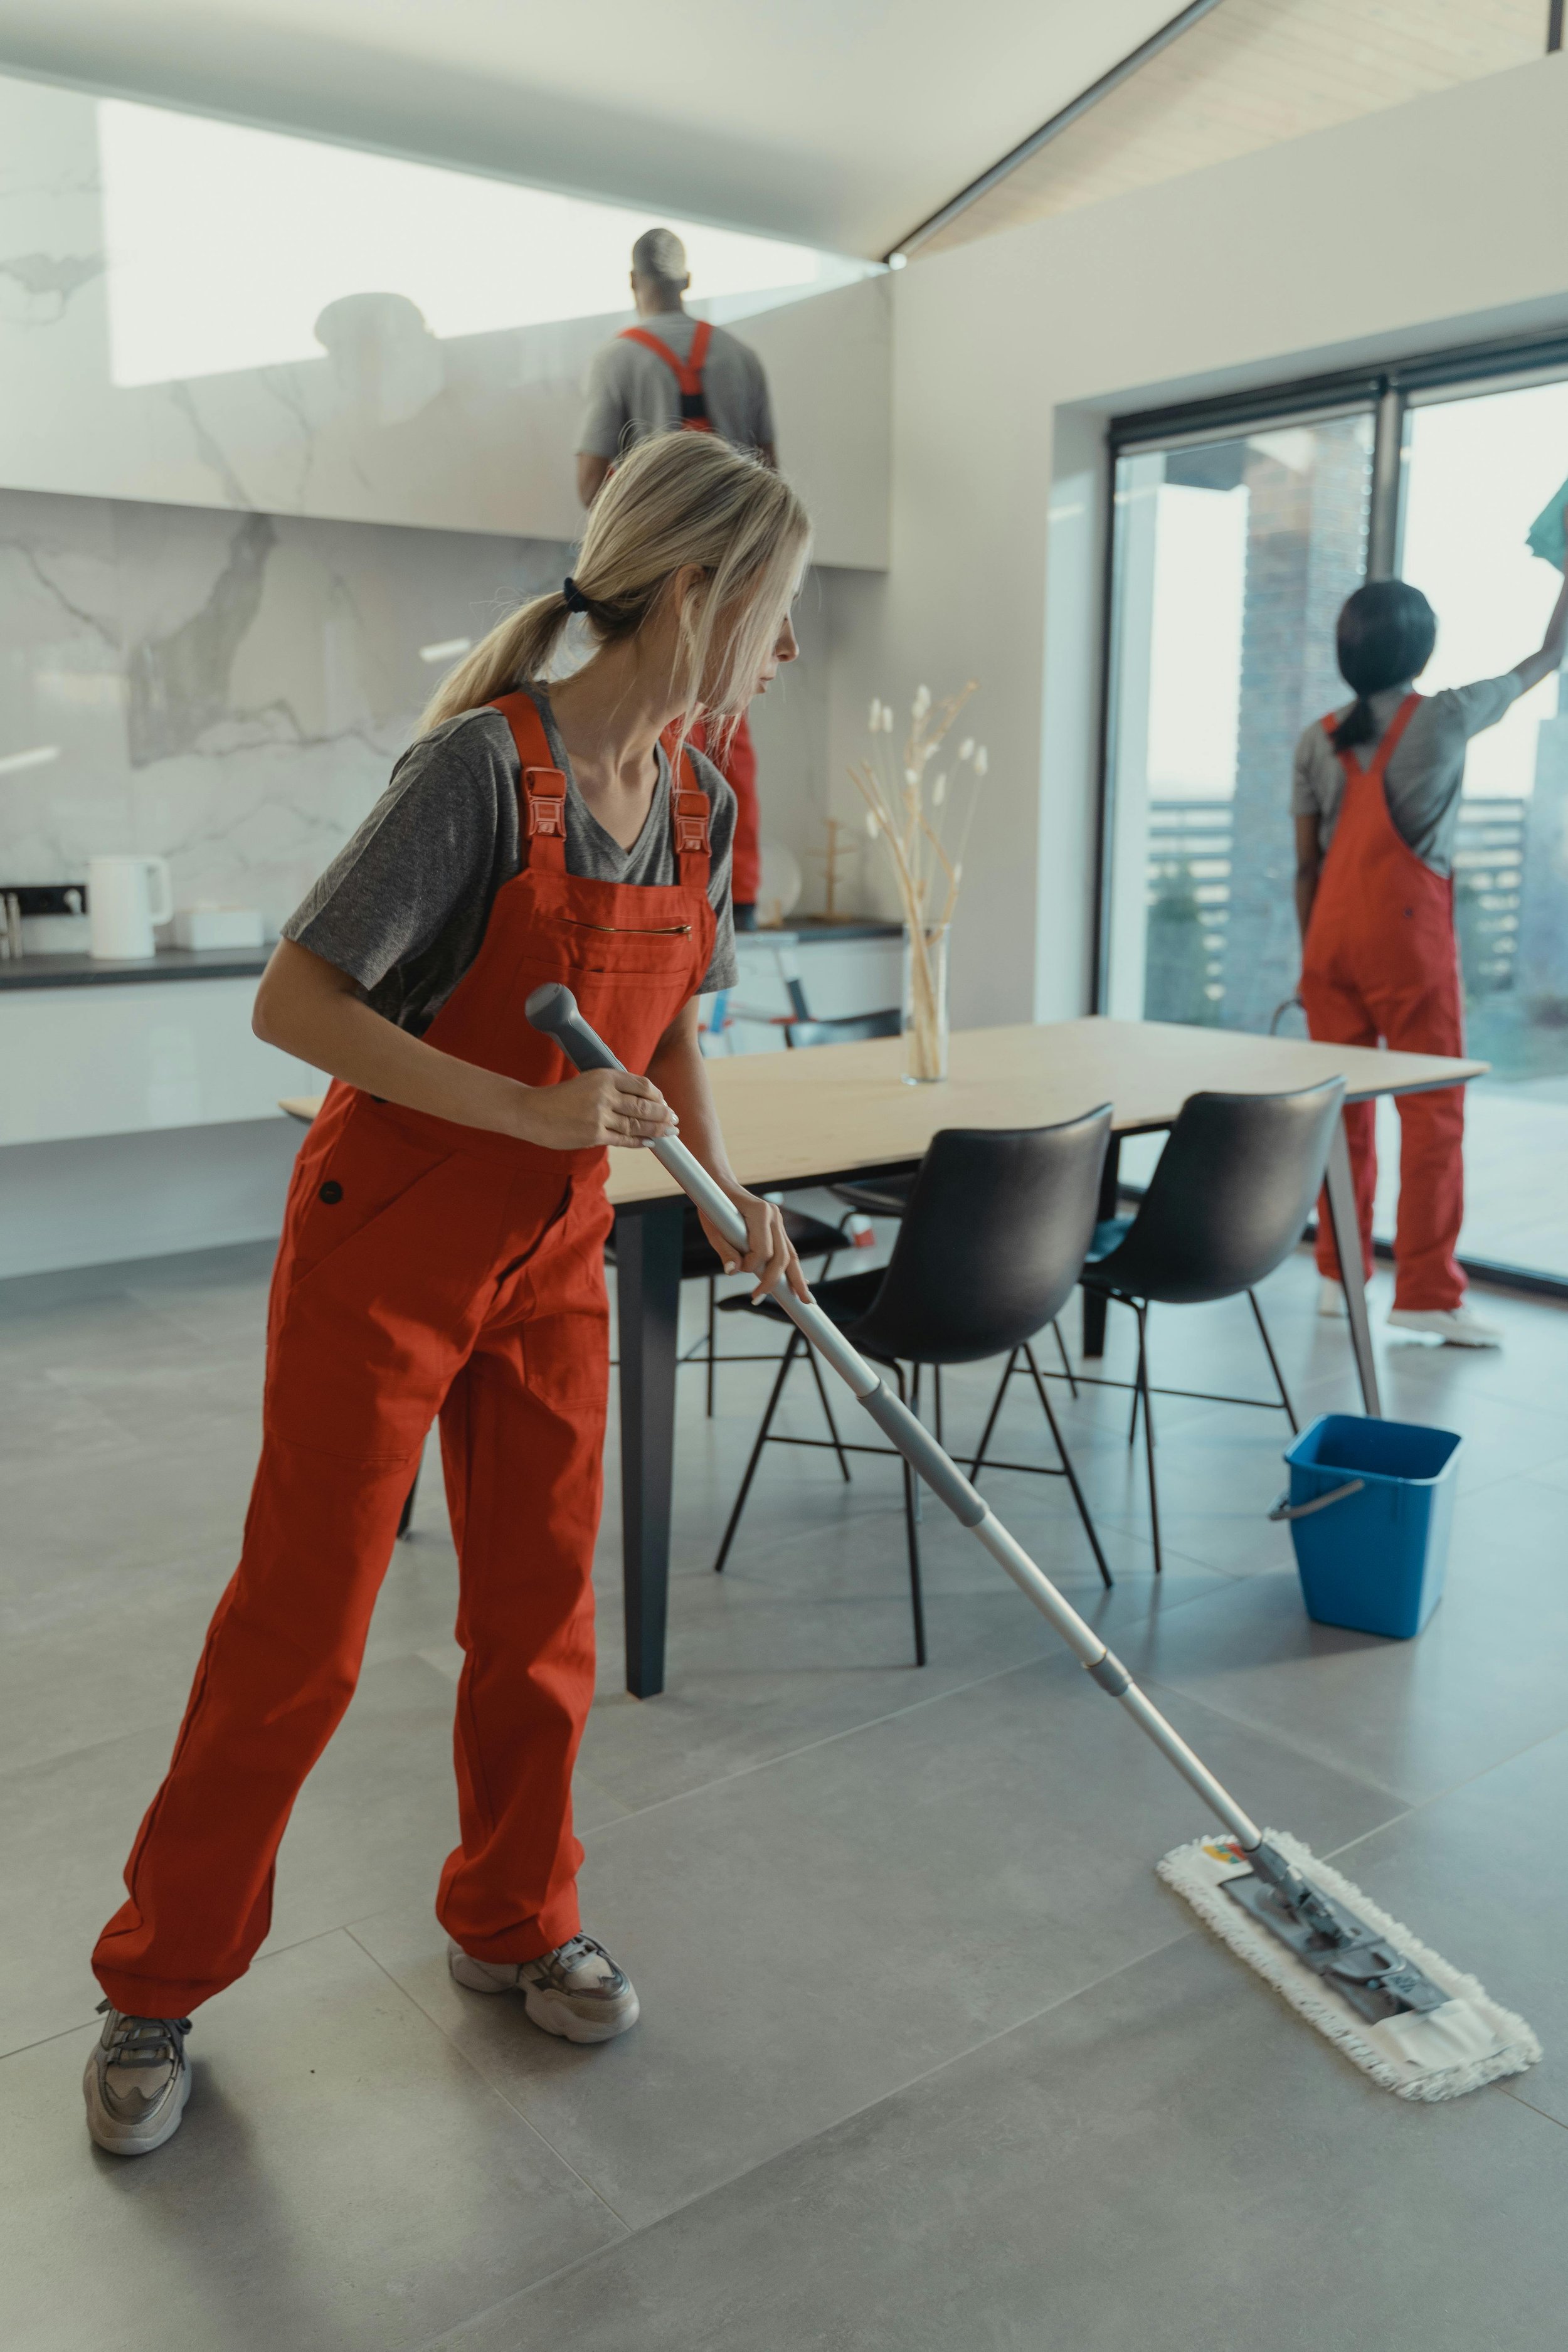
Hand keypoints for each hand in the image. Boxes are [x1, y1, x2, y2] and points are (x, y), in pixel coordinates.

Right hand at [515, 1068, 677, 1150]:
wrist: (532, 1112)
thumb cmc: (560, 1098)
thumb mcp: (587, 1082)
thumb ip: (611, 1088)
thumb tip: (640, 1101)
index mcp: (604, 1076)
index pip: (641, 1084)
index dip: (657, 1095)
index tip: (663, 1101)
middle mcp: (604, 1094)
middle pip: (644, 1105)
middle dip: (663, 1114)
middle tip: (675, 1119)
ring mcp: (599, 1116)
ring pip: (637, 1124)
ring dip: (657, 1129)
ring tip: (669, 1132)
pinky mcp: (593, 1134)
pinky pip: (624, 1139)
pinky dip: (640, 1141)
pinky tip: (650, 1141)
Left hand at [699, 1189, 810, 1302]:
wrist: (720, 1185)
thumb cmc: (713, 1206)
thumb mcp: (713, 1229)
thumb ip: (725, 1250)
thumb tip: (732, 1271)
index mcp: (760, 1212)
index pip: (764, 1249)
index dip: (752, 1265)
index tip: (741, 1270)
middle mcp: (774, 1215)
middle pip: (782, 1255)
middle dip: (776, 1280)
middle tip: (763, 1299)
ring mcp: (778, 1221)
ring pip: (790, 1254)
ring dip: (796, 1278)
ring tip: (805, 1299)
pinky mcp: (778, 1227)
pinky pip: (787, 1250)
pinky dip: (793, 1268)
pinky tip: (801, 1283)